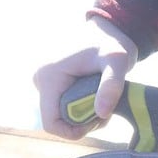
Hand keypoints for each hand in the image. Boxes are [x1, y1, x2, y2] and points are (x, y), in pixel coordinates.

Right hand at [34, 19, 137, 138]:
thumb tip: (101, 114)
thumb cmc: (112, 42)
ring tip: (104, 97)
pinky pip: (63, 104)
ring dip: (84, 114)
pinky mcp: (52, 81)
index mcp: (49, 77)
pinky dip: (81, 106)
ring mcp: (44, 80)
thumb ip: (111, 86)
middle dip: (83, 122)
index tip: (98, 120)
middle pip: (58, 120)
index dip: (73, 131)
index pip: (51, 123)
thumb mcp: (117, 61)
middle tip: (106, 108)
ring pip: (61, 114)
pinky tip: (96, 94)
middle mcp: (40, 79)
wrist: (108, 26)